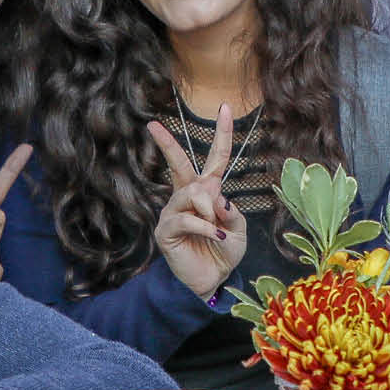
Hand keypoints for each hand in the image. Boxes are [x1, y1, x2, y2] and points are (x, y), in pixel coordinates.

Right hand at [146, 109, 248, 296]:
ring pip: (191, 194)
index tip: (225, 107)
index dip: (223, 134)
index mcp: (208, 193)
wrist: (211, 282)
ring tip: (217, 230)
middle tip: (152, 125)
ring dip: (209, 211)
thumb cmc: (224, 254)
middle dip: (166, 144)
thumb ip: (231, 211)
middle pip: (179, 164)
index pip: (215, 159)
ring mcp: (174, 212)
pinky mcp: (166, 230)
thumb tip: (214, 195)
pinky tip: (214, 237)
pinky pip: (187, 219)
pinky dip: (205, 227)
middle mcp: (187, 197)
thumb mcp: (238, 230)